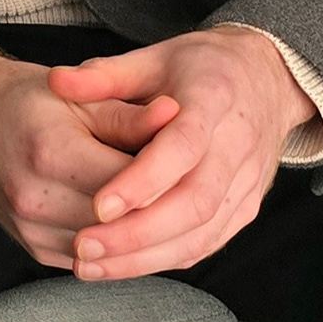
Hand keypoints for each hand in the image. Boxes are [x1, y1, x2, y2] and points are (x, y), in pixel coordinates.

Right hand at [0, 37, 179, 270]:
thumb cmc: (27, 99)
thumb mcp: (78, 93)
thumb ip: (128, 113)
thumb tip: (178, 116)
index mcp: (50, 151)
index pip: (127, 182)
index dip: (168, 175)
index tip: (198, 162)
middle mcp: (34, 198)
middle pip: (121, 222)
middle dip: (161, 209)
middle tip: (197, 190)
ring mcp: (30, 230)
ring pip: (109, 250)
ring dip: (143, 235)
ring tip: (175, 209)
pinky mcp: (33, 249)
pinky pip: (91, 261)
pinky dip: (118, 247)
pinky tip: (141, 227)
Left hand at [47, 28, 315, 281]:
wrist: (266, 80)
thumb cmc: (201, 66)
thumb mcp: (155, 57)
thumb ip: (105, 75)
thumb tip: (56, 80)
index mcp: (214, 98)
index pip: (182, 147)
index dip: (142, 180)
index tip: (98, 206)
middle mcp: (238, 145)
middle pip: (194, 202)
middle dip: (136, 232)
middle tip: (83, 245)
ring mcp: (247, 182)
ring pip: (202, 233)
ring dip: (145, 256)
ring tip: (91, 264)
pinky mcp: (246, 208)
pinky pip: (207, 243)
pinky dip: (163, 259)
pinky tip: (122, 265)